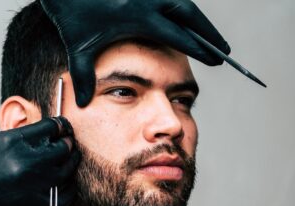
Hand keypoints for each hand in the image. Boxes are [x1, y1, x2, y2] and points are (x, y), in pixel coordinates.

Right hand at [0, 117, 79, 205]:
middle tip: (68, 143)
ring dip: (70, 164)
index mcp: (13, 141)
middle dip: (67, 143)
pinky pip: (62, 196)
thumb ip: (14, 139)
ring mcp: (31, 186)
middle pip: (63, 148)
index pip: (51, 128)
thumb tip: (32, 141)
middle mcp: (26, 163)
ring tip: (69, 161)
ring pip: (67, 172)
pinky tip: (65, 184)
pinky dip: (67, 189)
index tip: (63, 127)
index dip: (61, 126)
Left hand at [40, 0, 230, 106]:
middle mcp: (146, 0)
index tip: (217, 60)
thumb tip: (81, 105)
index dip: (200, 48)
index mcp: (138, 18)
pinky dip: (181, 9)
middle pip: (189, 14)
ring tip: (210, 37)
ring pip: (181, 2)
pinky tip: (186, 21)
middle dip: (209, 33)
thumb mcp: (78, 47)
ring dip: (198, 19)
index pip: (178, 35)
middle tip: (225, 51)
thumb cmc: (69, 15)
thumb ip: (83, 76)